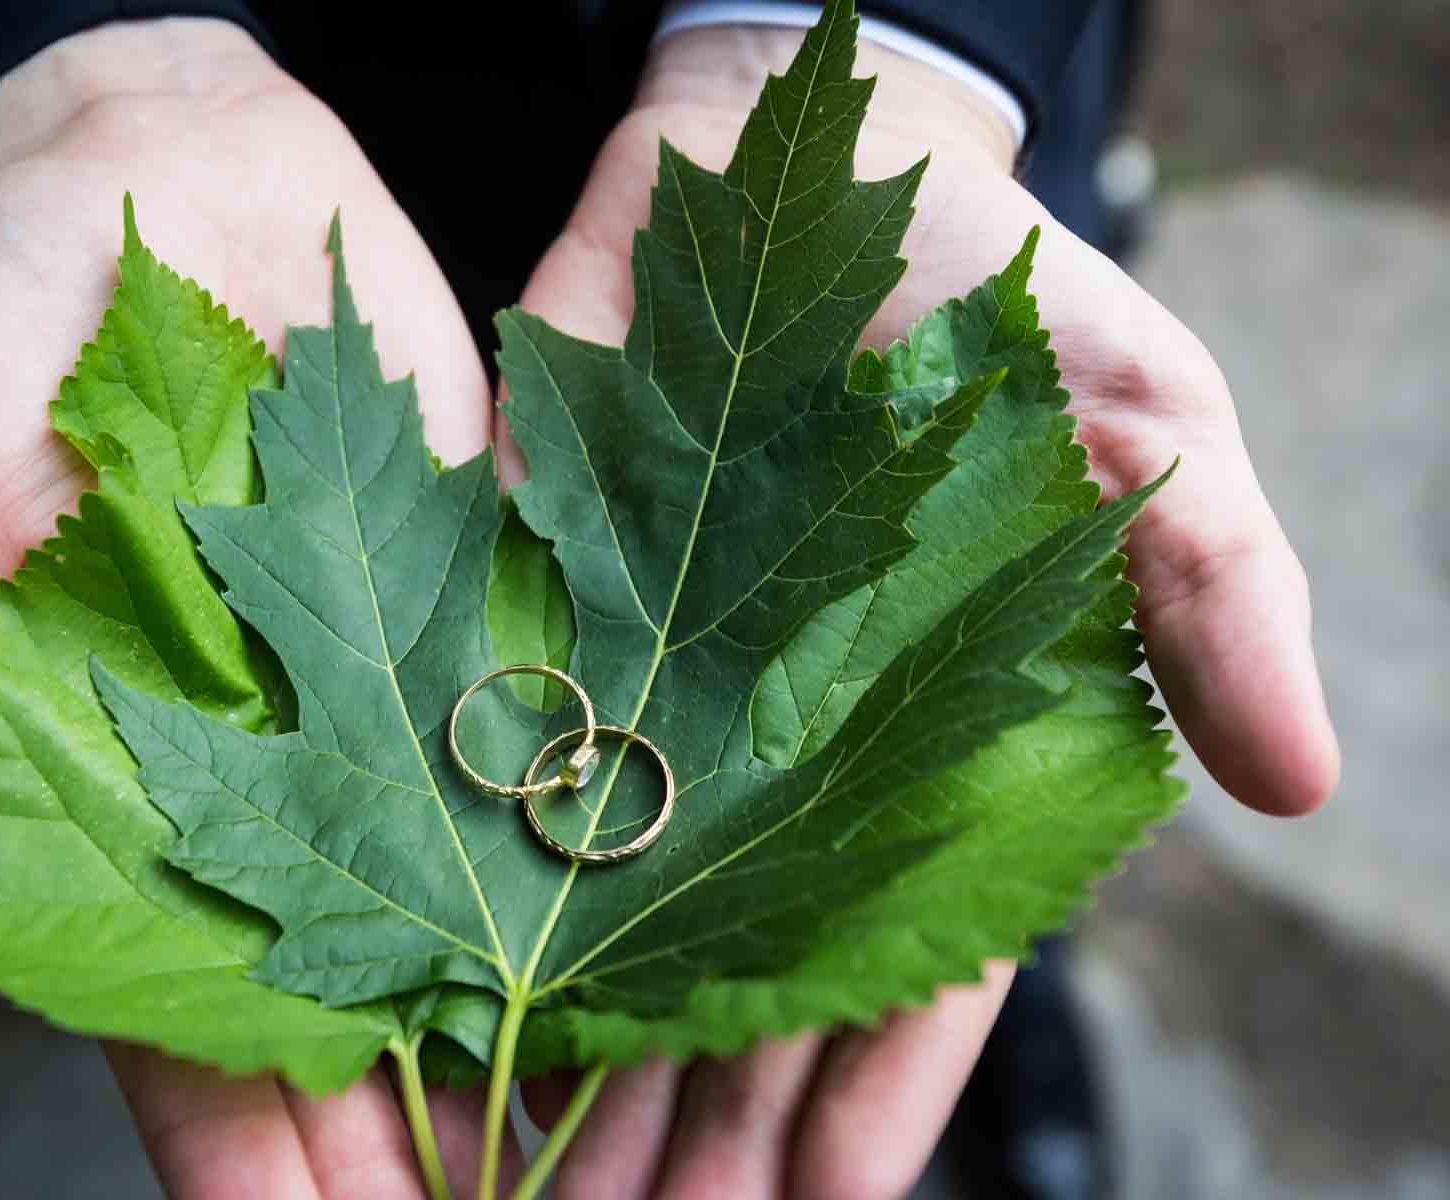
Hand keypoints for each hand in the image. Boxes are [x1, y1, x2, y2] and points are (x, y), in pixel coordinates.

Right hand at [0, 17, 494, 1193]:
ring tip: (573, 1160)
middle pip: (329, 992)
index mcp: (110, 777)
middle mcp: (253, 760)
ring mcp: (372, 693)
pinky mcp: (472, 607)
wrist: (171, 161)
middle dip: (390, 1131)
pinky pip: (528, 748)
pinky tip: (651, 957)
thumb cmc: (1, 318)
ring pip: (446, 899)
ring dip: (509, 1031)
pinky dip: (581, 856)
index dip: (226, 1142)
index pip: (163, 1008)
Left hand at [501, 24, 1339, 1196]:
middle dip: (700, 1126)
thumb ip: (1211, 590)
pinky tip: (415, 1021)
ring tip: (534, 1195)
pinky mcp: (526, 635)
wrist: (784, 164)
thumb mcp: (1142, 420)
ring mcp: (649, 707)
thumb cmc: (982, 289)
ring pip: (605, 929)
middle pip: (739, 983)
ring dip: (573, 1070)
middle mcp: (780, 755)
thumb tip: (1304, 781)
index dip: (872, 1093)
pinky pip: (485, 794)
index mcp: (931, 742)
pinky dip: (447, 908)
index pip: (915, 957)